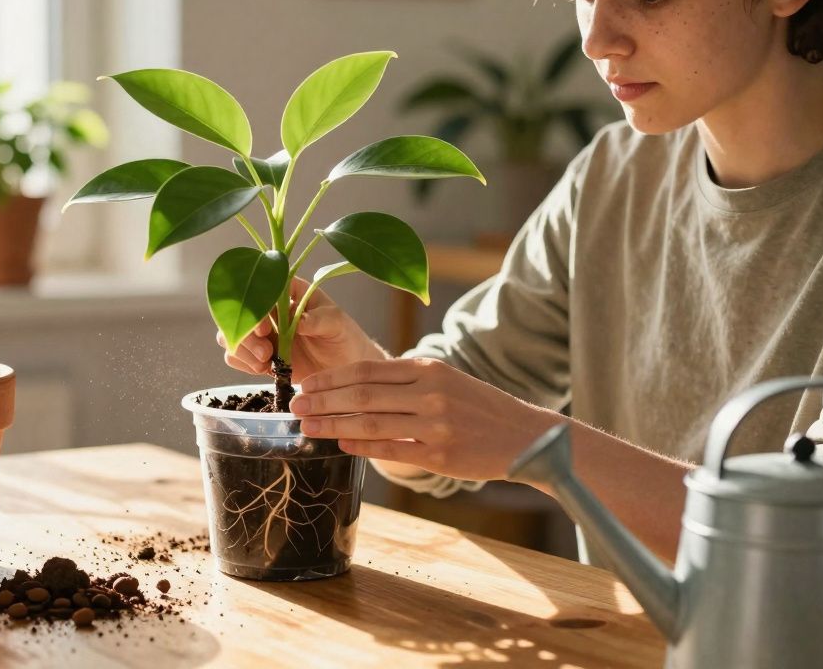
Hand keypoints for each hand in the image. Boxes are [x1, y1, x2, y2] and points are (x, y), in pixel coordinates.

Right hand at [217, 276, 383, 381]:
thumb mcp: (337, 323)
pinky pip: (236, 356)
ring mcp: (263, 333)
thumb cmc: (344, 336)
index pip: (260, 289)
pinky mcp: (260, 355)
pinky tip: (264, 369)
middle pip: (238, 313)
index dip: (255, 308)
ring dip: (242, 350)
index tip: (266, 328)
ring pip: (231, 335)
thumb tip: (300, 322)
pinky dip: (243, 363)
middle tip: (266, 352)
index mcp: (287, 292)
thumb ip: (319, 319)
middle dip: (246, 334)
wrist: (345, 366)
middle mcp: (270, 310)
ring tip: (265, 363)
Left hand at [289, 358, 553, 481]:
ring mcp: (435, 423)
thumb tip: (357, 388)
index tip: (306, 383)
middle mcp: (429, 392)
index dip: (331, 378)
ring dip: (333, 424)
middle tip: (295, 405)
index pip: (366, 370)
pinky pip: (391, 448)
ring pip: (370, 422)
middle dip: (323, 399)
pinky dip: (361, 446)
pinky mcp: (440, 453)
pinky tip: (341, 445)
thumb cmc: (481, 409)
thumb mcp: (447, 381)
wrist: (527, 437)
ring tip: (308, 426)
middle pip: (362, 394)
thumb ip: (406, 382)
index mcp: (427, 369)